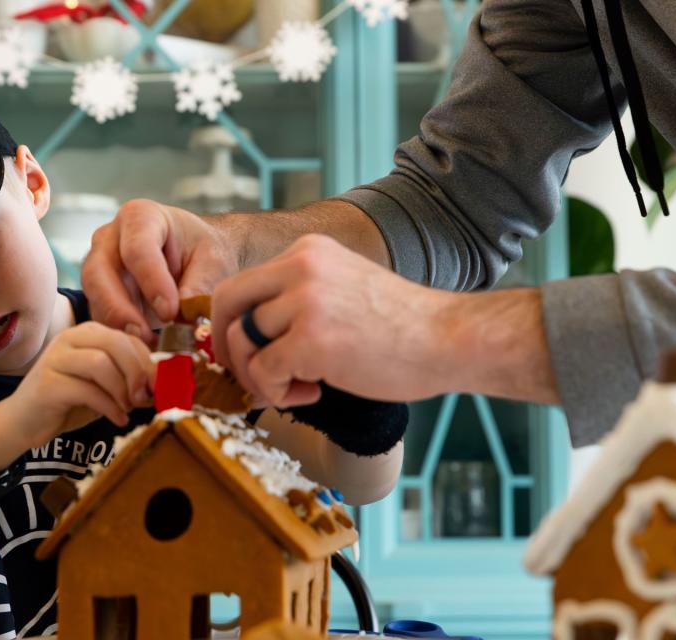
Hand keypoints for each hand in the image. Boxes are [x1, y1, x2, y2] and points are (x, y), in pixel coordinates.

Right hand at [7, 322, 154, 449]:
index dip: (149, 362)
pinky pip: (87, 390)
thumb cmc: (69, 402)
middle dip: (137, 372)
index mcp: (88, 334)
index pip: (128, 338)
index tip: (158, 387)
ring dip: (122, 390)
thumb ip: (129, 380)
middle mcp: (70, 339)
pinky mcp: (47, 383)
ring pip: (101, 363)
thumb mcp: (105, 387)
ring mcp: (56, 359)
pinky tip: (117, 419)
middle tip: (144, 397)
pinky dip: (109, 407)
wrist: (24, 422)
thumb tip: (162, 385)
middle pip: (115, 344)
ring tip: (128, 408)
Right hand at [81, 199, 240, 343]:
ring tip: (146, 348)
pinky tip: (140, 349)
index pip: (136, 249)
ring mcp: (99, 266)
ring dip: (117, 326)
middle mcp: (110, 239)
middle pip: (99, 273)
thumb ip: (200, 286)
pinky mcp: (99, 294)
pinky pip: (99, 315)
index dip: (151, 282)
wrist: (196, 257)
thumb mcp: (213, 262)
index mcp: (140, 217)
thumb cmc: (204, 252)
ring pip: (93, 298)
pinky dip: (117, 335)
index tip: (170, 311)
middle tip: (144, 336)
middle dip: (119, 308)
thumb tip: (183, 318)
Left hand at [212, 235, 456, 406]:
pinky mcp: (311, 340)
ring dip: (258, 377)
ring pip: (240, 343)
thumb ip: (297, 299)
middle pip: (225, 304)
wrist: (450, 339)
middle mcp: (300, 267)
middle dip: (227, 348)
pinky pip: (263, 371)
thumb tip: (246, 335)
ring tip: (296, 388)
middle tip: (252, 376)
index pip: (241, 284)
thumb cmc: (401, 326)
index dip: (231, 325)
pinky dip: (276, 393)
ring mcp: (305, 301)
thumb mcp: (342, 289)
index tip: (247, 353)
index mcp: (308, 252)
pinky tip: (312, 393)